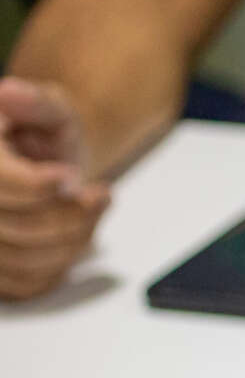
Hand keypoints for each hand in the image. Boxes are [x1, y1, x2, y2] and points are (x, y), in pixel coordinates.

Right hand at [0, 77, 110, 301]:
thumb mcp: (48, 108)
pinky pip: (24, 284)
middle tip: (100, 195)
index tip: (69, 177)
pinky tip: (77, 238)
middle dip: (68, 216)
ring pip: (22, 260)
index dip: (33, 187)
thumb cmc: (42, 136)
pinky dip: (60, 265)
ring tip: (92, 211)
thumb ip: (35, 103)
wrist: (43, 165)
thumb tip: (10, 93)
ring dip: (72, 242)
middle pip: (12, 227)